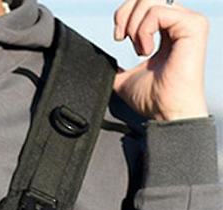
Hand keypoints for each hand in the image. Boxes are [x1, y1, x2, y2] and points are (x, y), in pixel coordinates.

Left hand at [112, 0, 209, 120]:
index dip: (124, 13)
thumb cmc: (152, 99)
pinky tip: (146, 50)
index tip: (118, 38)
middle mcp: (180, 22)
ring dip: (134, 24)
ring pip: (151, 0)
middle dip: (125, 13)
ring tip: (139, 49)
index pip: (144, 3)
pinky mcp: (193, 26)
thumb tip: (102, 63)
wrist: (165, 112)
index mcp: (166, 31)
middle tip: (121, 38)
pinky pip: (158, 12)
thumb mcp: (126, 78)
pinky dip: (144, 30)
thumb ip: (117, 65)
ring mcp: (188, 22)